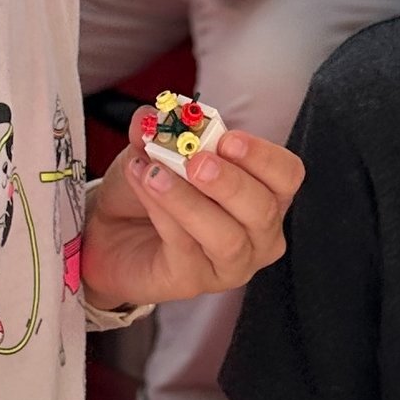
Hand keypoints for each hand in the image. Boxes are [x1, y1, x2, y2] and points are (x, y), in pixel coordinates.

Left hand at [78, 113, 300, 313]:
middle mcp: (258, 234)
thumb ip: (160, 132)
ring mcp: (230, 264)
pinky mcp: (193, 282)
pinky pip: (185, 247)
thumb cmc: (154, 189)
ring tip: (155, 173)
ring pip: (226, 237)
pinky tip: (143, 185)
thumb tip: (151, 117)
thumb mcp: (156, 150)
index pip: (286, 175)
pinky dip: (163, 212)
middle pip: (262, 210)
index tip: (228, 139)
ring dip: (190, 201)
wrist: (112, 232)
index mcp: (264, 194)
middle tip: (196, 160)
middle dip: (230, 182)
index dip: (263, 157)